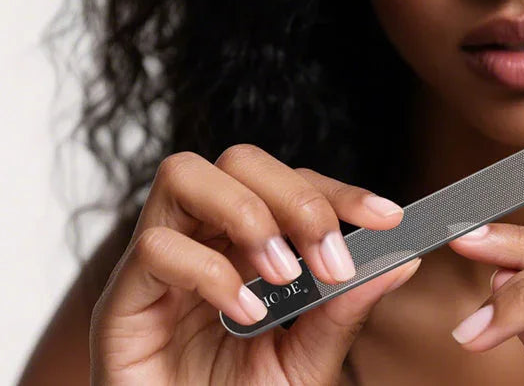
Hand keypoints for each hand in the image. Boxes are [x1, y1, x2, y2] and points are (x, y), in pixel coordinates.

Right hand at [90, 146, 420, 384]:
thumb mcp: (305, 364)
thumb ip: (343, 313)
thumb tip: (404, 260)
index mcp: (246, 249)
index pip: (290, 185)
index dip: (338, 192)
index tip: (387, 219)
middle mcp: (201, 243)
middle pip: (239, 160)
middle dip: (295, 197)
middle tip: (330, 259)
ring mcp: (158, 267)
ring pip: (184, 175)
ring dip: (247, 214)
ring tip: (283, 274)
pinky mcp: (120, 301)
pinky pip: (156, 248)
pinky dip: (209, 272)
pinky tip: (243, 315)